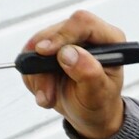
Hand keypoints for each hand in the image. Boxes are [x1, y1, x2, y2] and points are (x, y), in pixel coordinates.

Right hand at [22, 9, 126, 138]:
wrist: (89, 115)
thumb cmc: (100, 104)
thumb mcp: (98, 95)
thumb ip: (88, 73)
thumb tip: (67, 53)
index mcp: (109, 39)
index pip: (82, 23)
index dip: (62, 35)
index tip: (44, 52)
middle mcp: (87, 35)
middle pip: (55, 32)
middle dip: (44, 65)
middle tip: (47, 95)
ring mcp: (66, 40)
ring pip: (37, 44)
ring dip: (37, 75)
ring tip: (49, 98)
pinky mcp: (50, 49)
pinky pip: (30, 56)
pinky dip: (33, 77)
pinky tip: (46, 90)